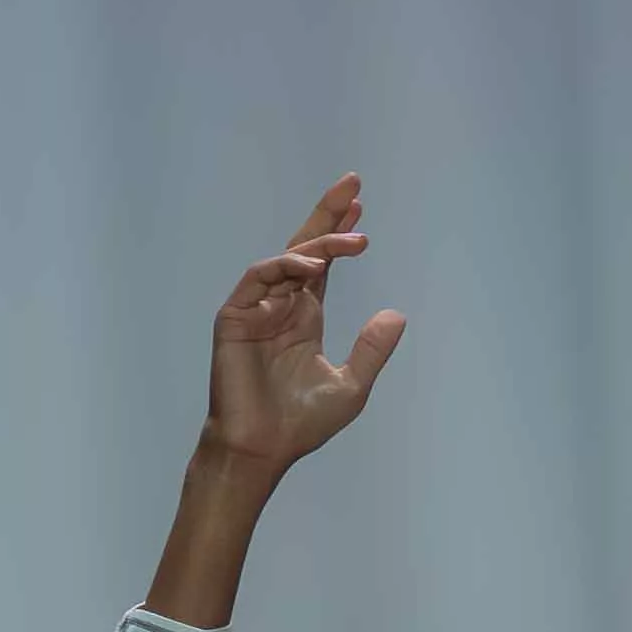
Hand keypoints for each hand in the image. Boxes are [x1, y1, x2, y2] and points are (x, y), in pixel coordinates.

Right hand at [205, 176, 403, 471]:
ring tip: (354, 238)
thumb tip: (397, 314)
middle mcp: (280, 304)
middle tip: (352, 184)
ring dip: (320, 245)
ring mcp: (255, 307)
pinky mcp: (235, 316)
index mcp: (304, 317)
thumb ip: (371, 348)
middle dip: (326, 215)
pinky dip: (285, 267)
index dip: (339, 236)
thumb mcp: (351, 384)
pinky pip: (259, 277)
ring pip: (287, 259)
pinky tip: (314, 266)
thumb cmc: (301, 421)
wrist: (263, 446)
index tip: (361, 208)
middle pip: (304, 248)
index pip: (323, 265)